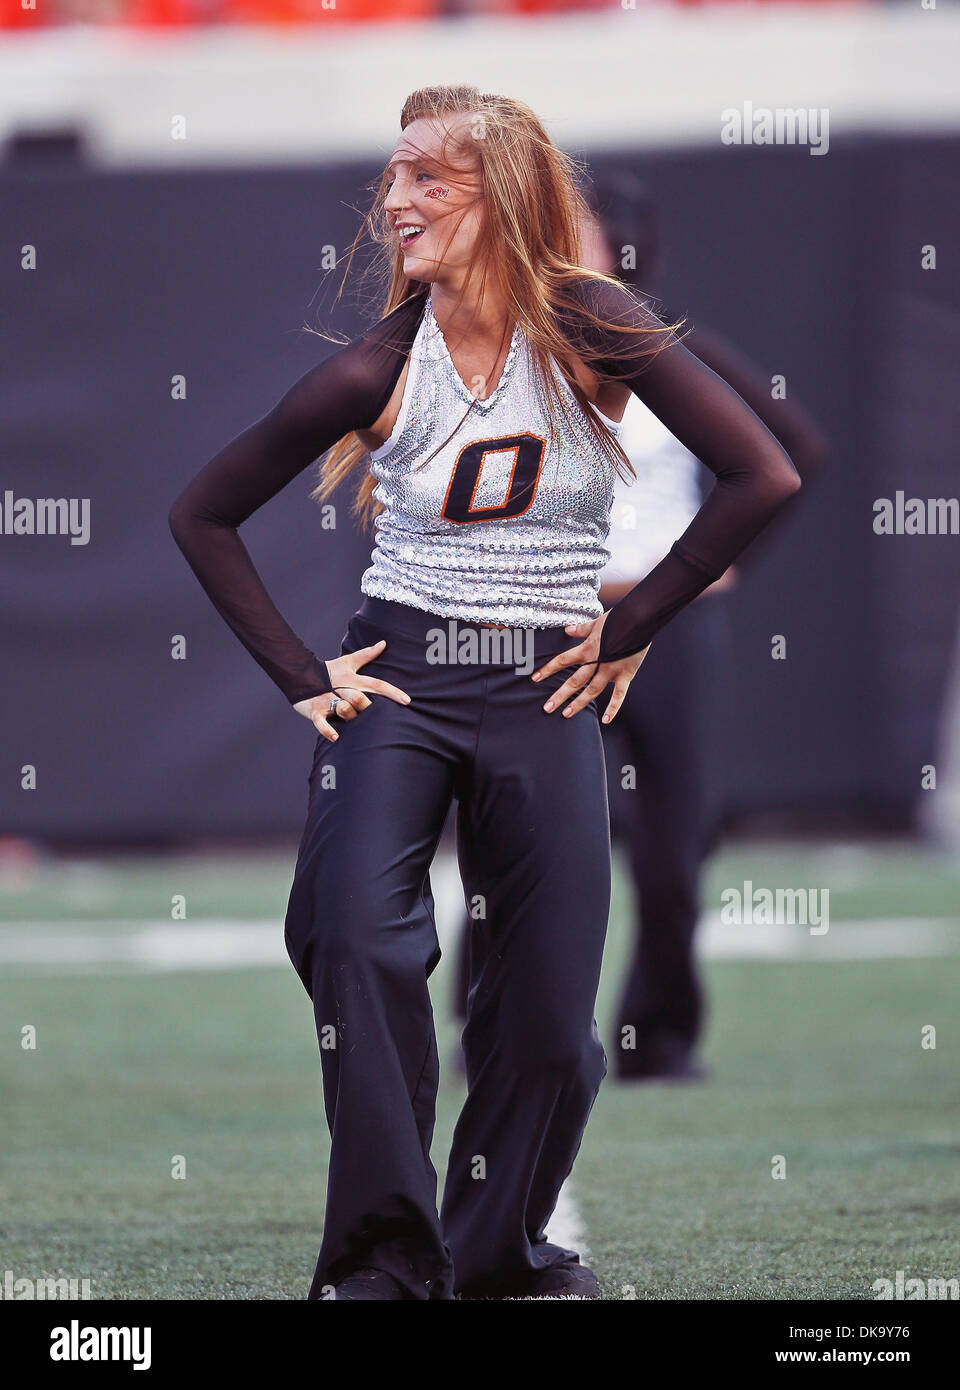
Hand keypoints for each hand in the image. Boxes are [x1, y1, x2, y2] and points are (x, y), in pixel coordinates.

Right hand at [293, 639, 410, 742]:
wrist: (300, 674)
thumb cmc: (329, 671)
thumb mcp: (348, 661)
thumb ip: (367, 654)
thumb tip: (383, 643)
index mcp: (352, 679)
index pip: (377, 685)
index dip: (392, 692)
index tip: (407, 701)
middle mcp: (342, 689)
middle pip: (360, 698)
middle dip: (366, 706)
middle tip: (369, 712)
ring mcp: (328, 700)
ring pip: (344, 709)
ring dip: (349, 715)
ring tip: (349, 719)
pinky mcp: (315, 710)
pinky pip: (322, 722)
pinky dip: (328, 730)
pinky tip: (337, 737)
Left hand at [530, 611, 649, 724]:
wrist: (639, 619)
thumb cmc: (618, 619)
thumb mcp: (596, 622)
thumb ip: (581, 629)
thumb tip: (567, 629)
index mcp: (587, 649)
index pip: (563, 660)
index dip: (548, 669)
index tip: (535, 679)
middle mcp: (596, 661)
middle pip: (575, 681)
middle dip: (560, 695)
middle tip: (547, 708)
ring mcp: (611, 670)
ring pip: (592, 690)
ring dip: (579, 703)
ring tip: (566, 714)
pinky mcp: (626, 675)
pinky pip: (619, 695)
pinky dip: (613, 708)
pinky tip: (605, 720)